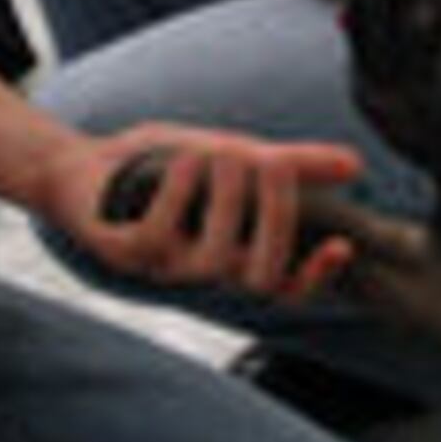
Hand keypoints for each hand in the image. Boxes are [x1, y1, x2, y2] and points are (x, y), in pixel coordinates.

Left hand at [48, 126, 360, 302]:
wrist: (86, 166)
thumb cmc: (163, 169)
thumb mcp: (237, 157)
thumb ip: (293, 165)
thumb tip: (354, 164)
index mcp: (234, 255)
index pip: (286, 288)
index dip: (316, 276)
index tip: (340, 243)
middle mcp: (203, 271)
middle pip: (260, 277)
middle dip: (274, 220)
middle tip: (273, 164)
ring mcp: (163, 267)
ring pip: (214, 260)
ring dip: (226, 202)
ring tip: (225, 153)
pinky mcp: (125, 253)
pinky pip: (162, 235)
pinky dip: (180, 192)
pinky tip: (184, 161)